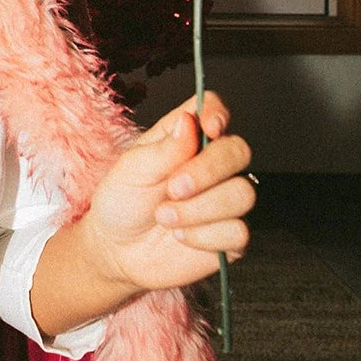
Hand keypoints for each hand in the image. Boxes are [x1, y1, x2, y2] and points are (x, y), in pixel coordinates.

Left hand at [82, 93, 254, 294]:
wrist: (117, 250)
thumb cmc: (122, 201)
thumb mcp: (132, 170)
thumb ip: (164, 148)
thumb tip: (188, 121)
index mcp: (187, 137)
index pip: (214, 110)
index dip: (217, 113)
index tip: (210, 127)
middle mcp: (212, 164)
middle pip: (238, 151)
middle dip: (208, 170)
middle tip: (174, 188)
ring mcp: (224, 199)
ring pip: (243, 193)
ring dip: (200, 209)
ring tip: (165, 217)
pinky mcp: (231, 235)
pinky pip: (239, 232)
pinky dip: (205, 236)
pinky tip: (182, 237)